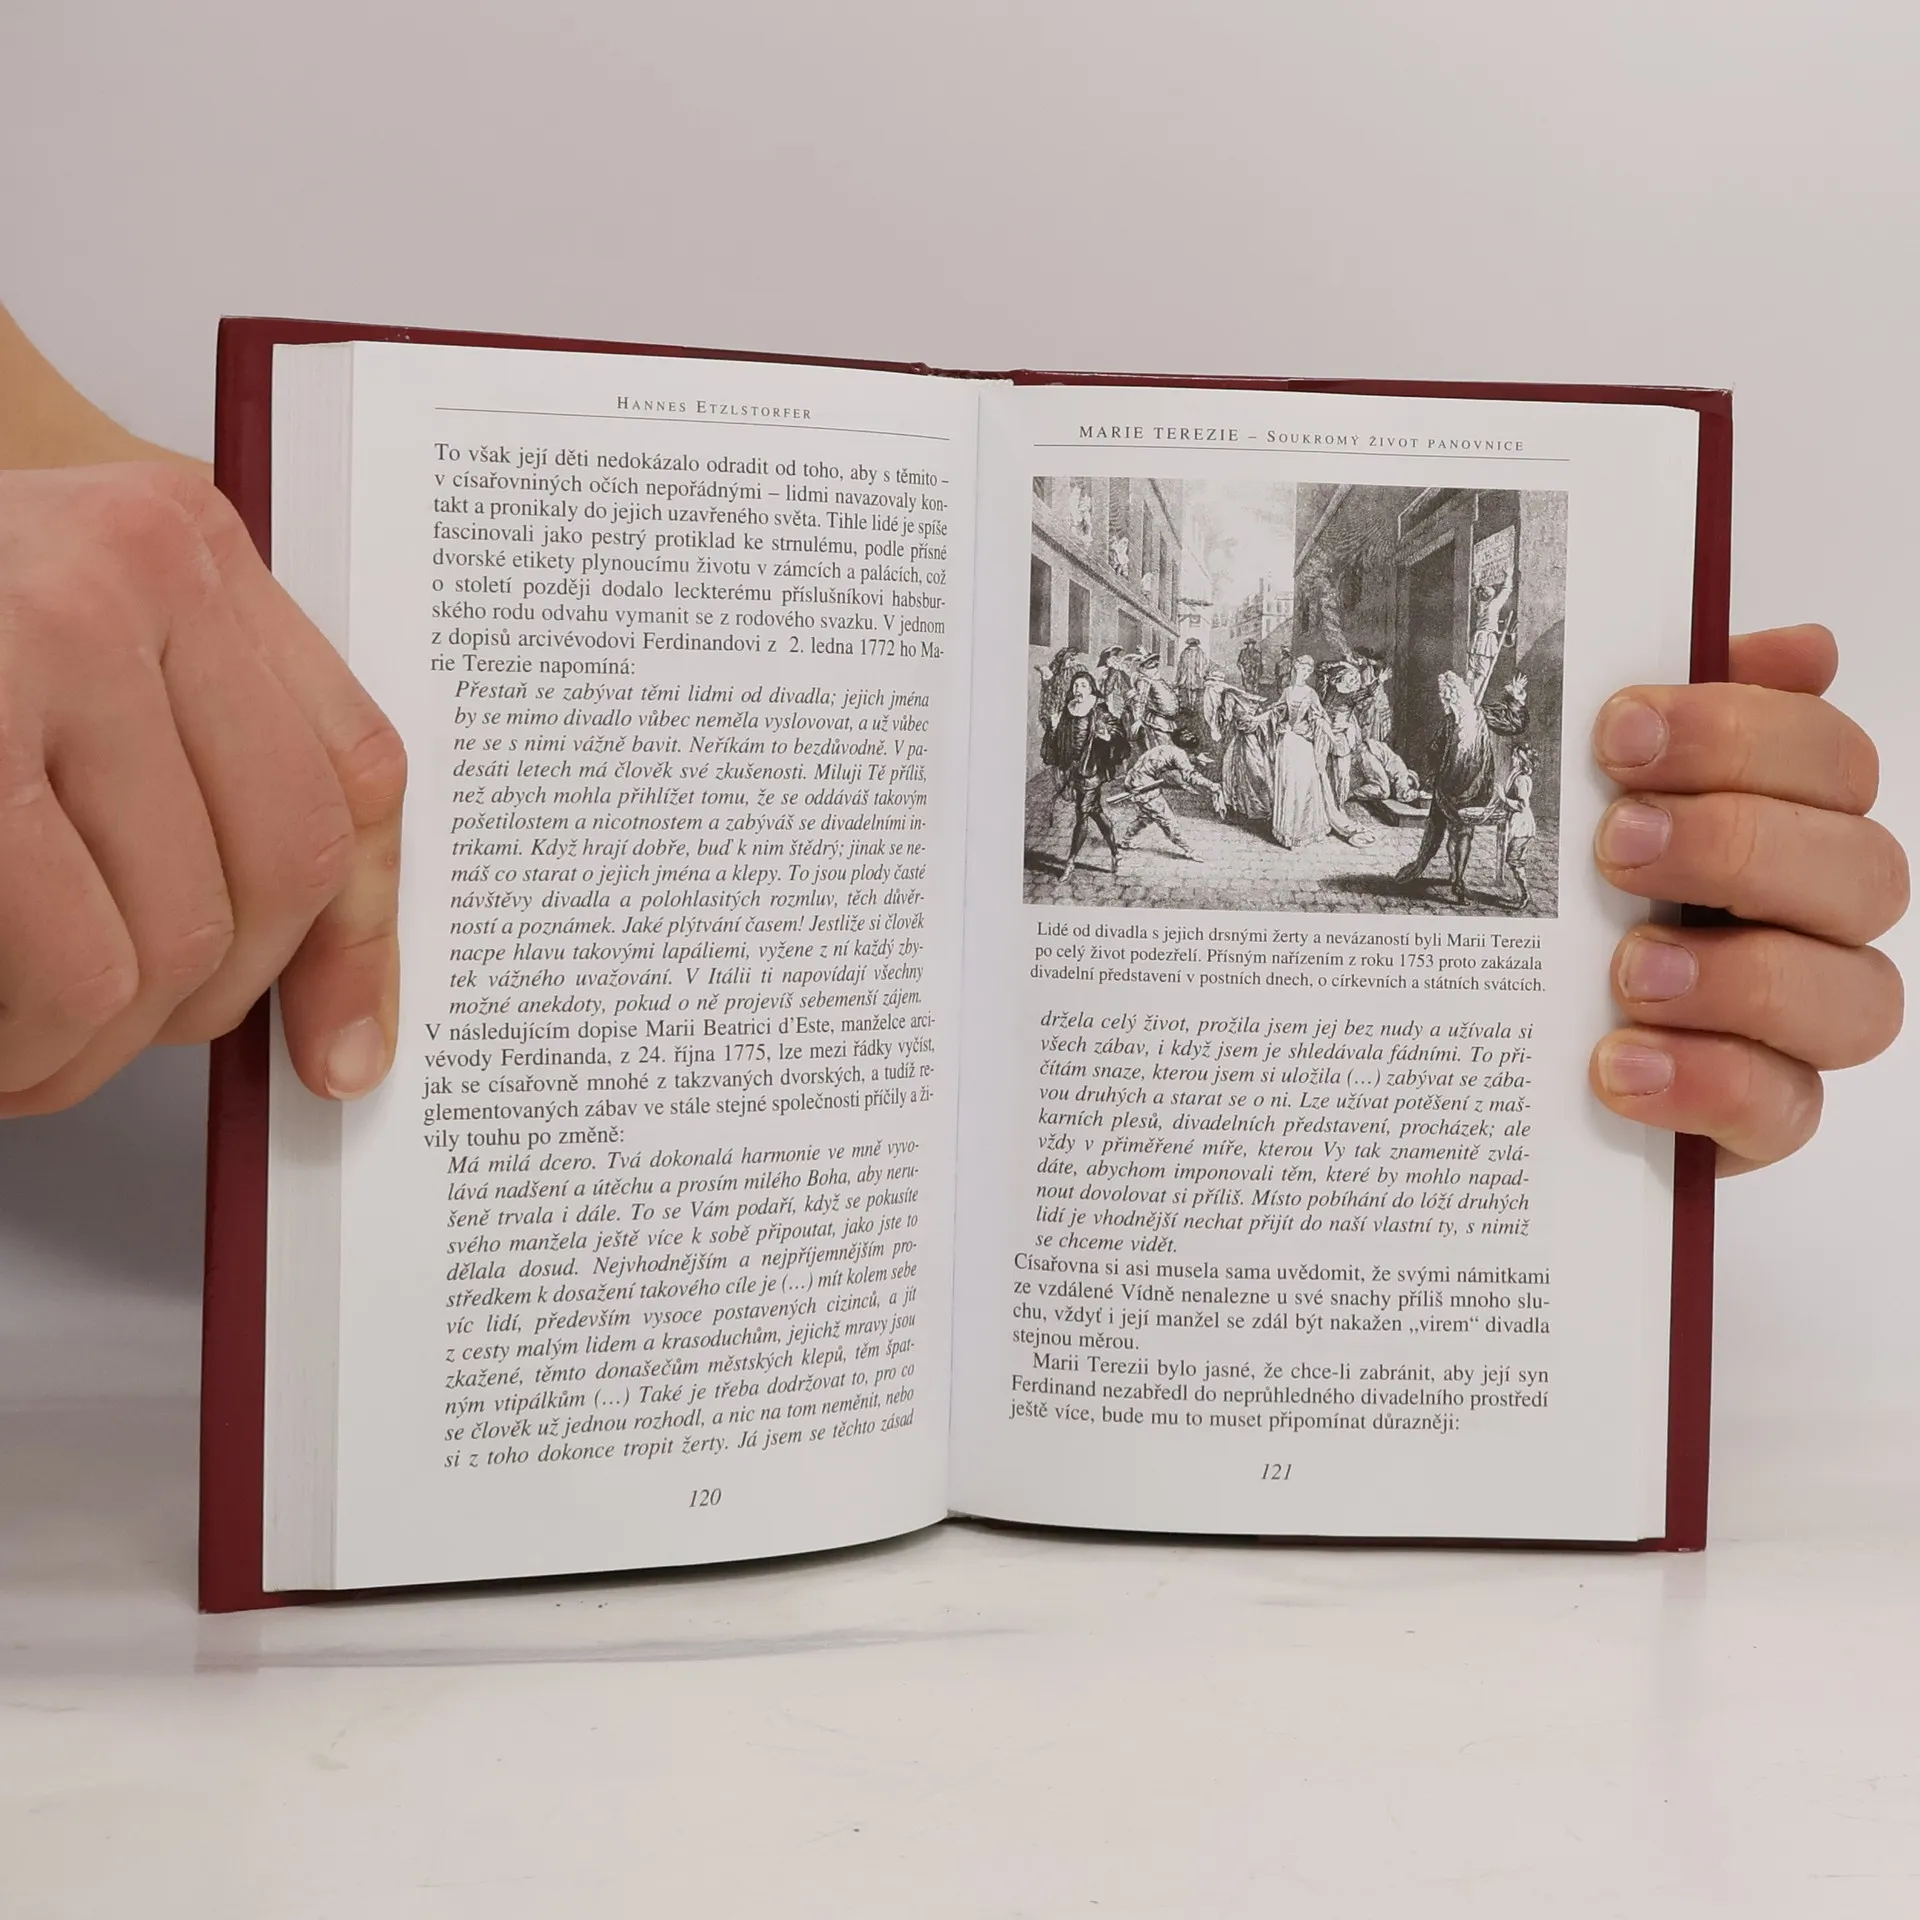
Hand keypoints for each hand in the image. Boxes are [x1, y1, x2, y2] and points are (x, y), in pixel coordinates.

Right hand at [0, 462, 406, 1115]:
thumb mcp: (65, 632)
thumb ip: (194, 758)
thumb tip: (322, 1001)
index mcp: (181, 542)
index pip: (351, 773)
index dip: (355, 939)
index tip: (339, 1049)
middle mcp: (125, 569)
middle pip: (279, 870)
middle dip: (197, 1006)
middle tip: (102, 1037)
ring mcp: (27, 639)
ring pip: (170, 938)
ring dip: (95, 1041)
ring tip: (24, 1050)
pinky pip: (70, 960)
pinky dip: (32, 1041)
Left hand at [1589, 624, 1905, 1172]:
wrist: (1503, 1050)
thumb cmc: (1561, 903)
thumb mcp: (1578, 799)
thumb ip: (1671, 720)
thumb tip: (1801, 646)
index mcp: (1781, 822)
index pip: (1827, 758)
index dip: (1739, 732)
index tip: (1619, 731)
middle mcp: (1812, 919)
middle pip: (1862, 868)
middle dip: (1738, 844)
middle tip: (1616, 844)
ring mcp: (1798, 1025)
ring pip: (1855, 997)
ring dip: (1740, 975)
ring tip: (1628, 970)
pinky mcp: (1760, 1116)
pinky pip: (1786, 1107)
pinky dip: (1707, 1080)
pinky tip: (1619, 1062)